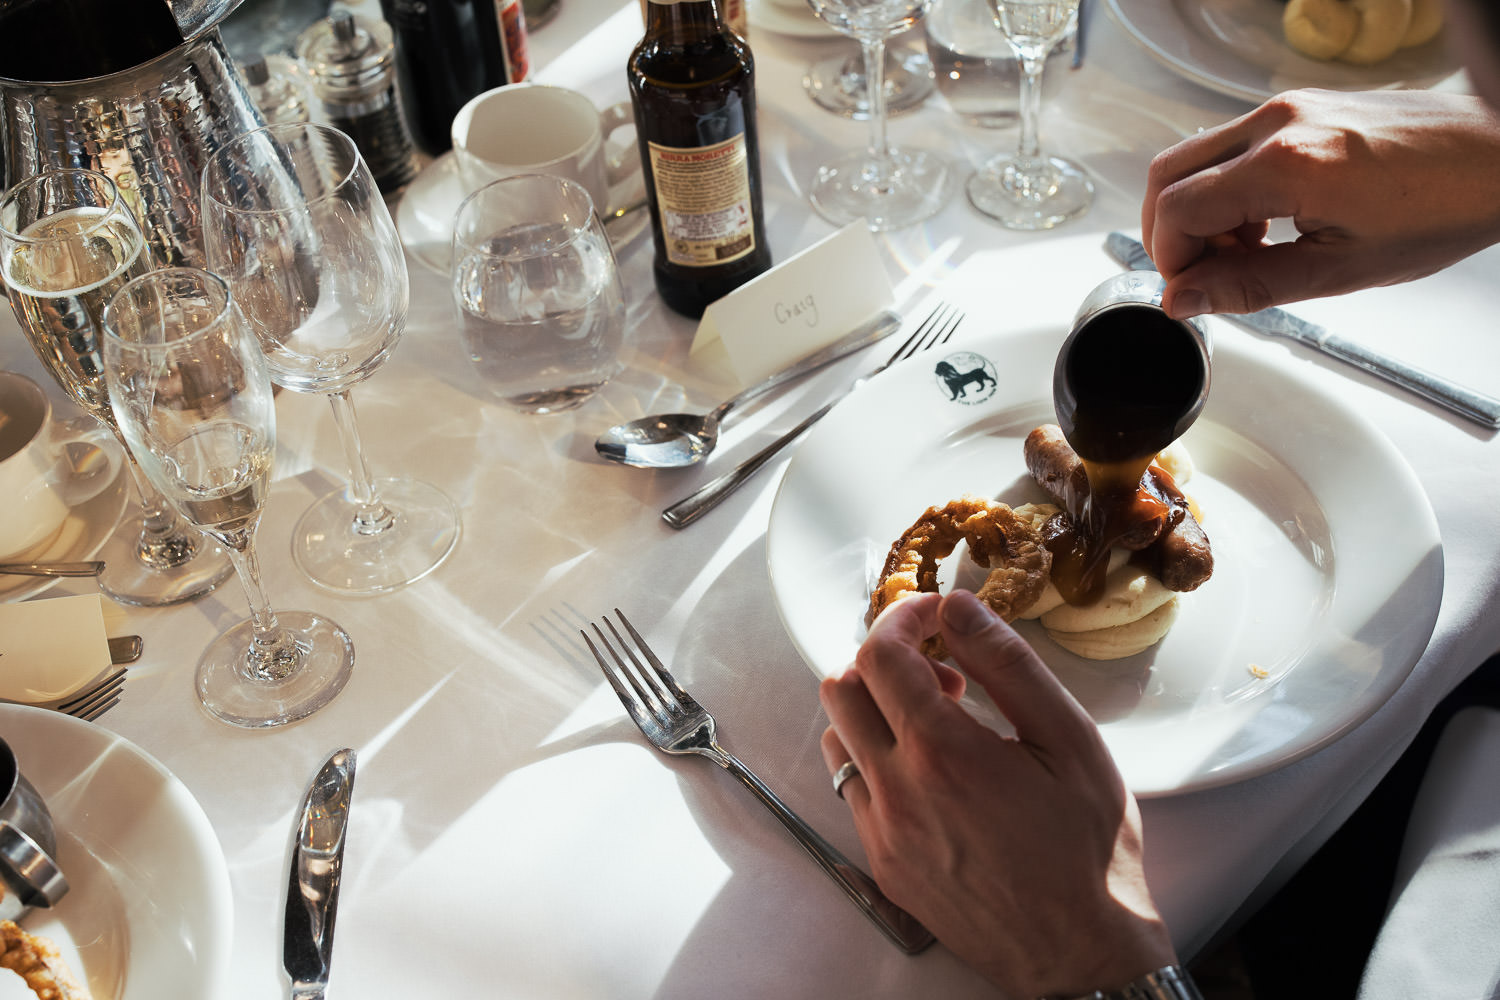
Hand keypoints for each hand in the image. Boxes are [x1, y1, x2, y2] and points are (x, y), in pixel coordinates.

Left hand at [819, 591, 1174, 997]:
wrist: (1080, 954)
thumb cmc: (1090, 848)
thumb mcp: (1070, 740)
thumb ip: (1008, 664)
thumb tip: (960, 606)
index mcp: (943, 753)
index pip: (880, 653)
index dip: (904, 617)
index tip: (937, 615)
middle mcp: (895, 792)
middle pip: (841, 688)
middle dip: (885, 660)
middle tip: (945, 670)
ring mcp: (881, 833)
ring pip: (837, 739)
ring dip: (874, 711)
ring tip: (939, 722)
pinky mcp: (882, 864)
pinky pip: (852, 790)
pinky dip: (878, 761)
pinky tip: (934, 774)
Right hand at [1141, 89, 1499, 318]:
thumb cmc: (1444, 208)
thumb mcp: (1340, 269)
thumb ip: (1250, 286)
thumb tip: (1185, 299)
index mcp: (1285, 164)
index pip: (1178, 211)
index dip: (1171, 262)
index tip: (1190, 293)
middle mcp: (1279, 122)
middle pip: (1168, 174)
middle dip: (1170, 234)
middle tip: (1203, 275)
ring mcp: (1289, 106)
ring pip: (1196, 157)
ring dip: (1198, 211)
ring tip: (1243, 252)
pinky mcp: (1302, 105)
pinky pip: (1232, 145)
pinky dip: (1227, 188)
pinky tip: (1265, 222)